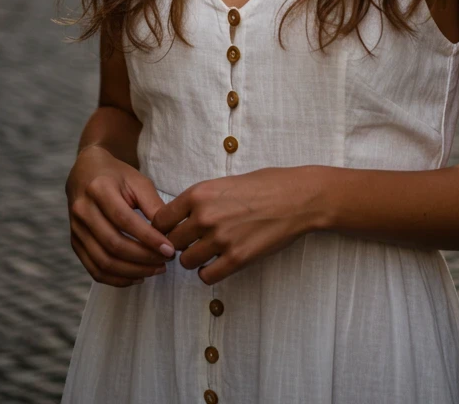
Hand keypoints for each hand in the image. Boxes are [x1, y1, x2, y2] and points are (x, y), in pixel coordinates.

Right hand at [65, 146, 177, 287]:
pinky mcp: (75, 243)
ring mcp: (76, 229)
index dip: (148, 238)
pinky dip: (116, 279)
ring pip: (103, 262)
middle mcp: (83, 210)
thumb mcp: (137, 181)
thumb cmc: (117, 176)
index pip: (125, 220)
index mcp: (99, 189)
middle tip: (166, 261)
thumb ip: (153, 205)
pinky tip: (137, 277)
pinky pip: (94, 269)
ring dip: (132, 271)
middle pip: (113, 244)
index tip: (169, 249)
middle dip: (143, 258)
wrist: (86, 172)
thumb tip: (169, 233)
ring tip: (155, 270)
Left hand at [151, 166, 323, 284]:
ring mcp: (220, 239)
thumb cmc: (265, 184)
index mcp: (199, 193)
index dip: (164, 228)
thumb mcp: (225, 182)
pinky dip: (208, 273)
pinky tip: (217, 264)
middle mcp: (205, 216)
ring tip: (206, 253)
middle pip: (171, 242)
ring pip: (186, 261)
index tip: (173, 231)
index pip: (161, 219)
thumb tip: (181, 215)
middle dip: (179, 244)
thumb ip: (201, 199)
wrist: (297, 197)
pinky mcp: (237, 259)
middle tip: (190, 243)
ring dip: (193, 259)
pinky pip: (207, 276)